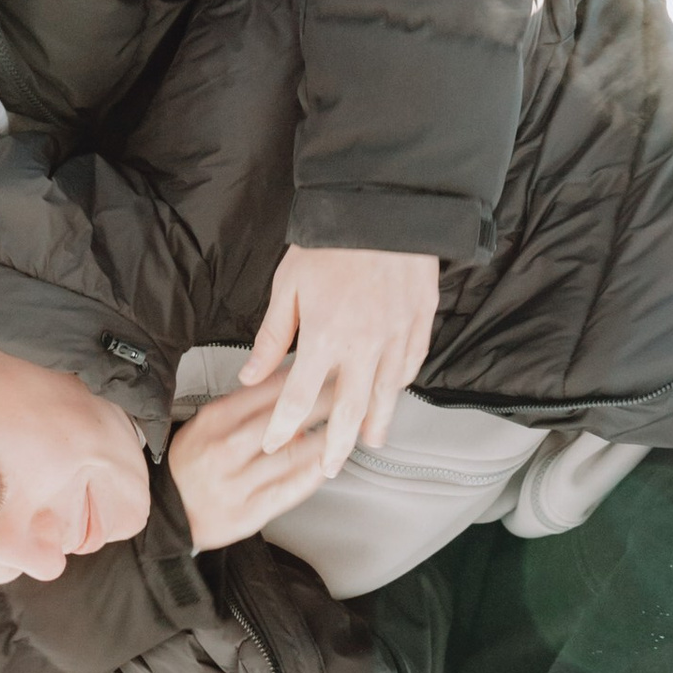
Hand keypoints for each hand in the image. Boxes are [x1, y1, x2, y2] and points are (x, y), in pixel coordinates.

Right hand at [168, 374, 336, 549]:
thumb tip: (289, 398)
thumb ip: (245, 410)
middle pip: (284, 419)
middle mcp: (225, 449)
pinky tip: (329, 463)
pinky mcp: (250, 512)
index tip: (325, 367)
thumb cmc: (191, 466)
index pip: (265, 391)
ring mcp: (238, 482)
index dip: (302, 377)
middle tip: (349, 391)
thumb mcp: (206, 425)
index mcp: (215, 421)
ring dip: (327, 439)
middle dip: (323, 402)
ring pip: (293, 455)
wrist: (167, 514)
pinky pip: (290, 489)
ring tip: (349, 426)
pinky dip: (314, 474)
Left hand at [242, 244, 439, 476]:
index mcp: (325, 337)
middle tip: (332, 467)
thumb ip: (272, 337)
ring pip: (387, 393)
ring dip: (376, 422)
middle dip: (338, 445)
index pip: (299, 398)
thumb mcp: (288, 286)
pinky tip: (394, 393)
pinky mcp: (420, 321)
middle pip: (350, 410)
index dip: (284, 427)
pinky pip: (411, 363)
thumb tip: (251, 375)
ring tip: (369, 441)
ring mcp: (397, 335)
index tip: (274, 443)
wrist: (382, 205)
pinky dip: (401, 383)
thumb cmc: (330, 241)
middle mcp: (364, 345)